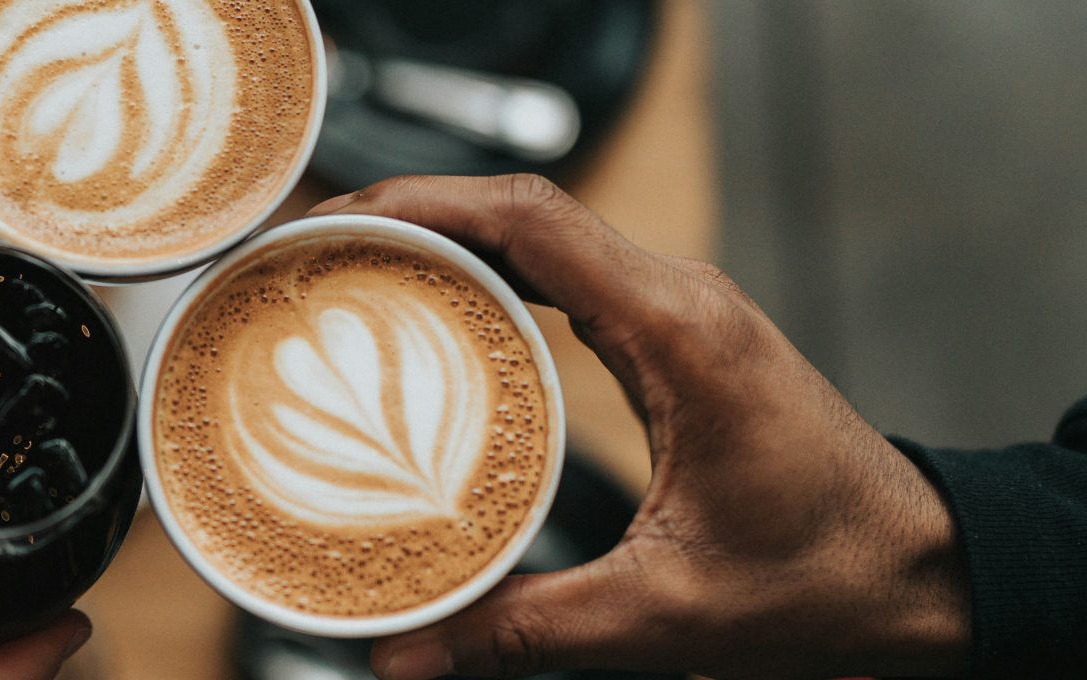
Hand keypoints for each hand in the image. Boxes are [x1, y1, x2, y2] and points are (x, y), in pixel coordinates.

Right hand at [308, 176, 968, 678]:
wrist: (922, 573)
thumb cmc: (828, 578)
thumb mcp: (662, 612)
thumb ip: (522, 629)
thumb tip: (406, 654)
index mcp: (680, 333)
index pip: (534, 220)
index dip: (423, 205)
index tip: (338, 223)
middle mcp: (680, 300)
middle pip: (522, 210)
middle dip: (410, 215)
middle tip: (314, 254)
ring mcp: (677, 311)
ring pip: (541, 233)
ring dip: (446, 239)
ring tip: (351, 270)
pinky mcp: (672, 337)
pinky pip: (563, 274)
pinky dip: (490, 275)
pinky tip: (432, 311)